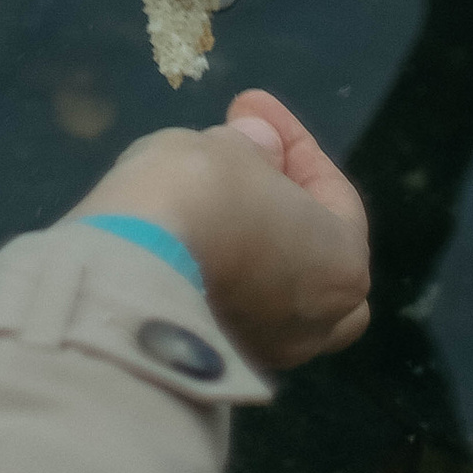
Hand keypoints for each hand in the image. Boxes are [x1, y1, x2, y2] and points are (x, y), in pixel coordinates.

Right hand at [72, 87, 370, 372]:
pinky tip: (190, 239)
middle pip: (316, 254)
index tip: (250, 105)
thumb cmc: (199, 198)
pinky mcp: (216, 367)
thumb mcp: (229, 146)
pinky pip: (233, 309)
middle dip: (287, 205)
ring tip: (213, 200)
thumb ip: (255, 148)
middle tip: (247, 161)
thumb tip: (262, 150)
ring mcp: (267, 352)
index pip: (333, 193)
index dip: (290, 141)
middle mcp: (317, 324)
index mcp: (342, 266)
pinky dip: (222, 275)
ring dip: (253, 244)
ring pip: (275, 290)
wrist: (130, 272)